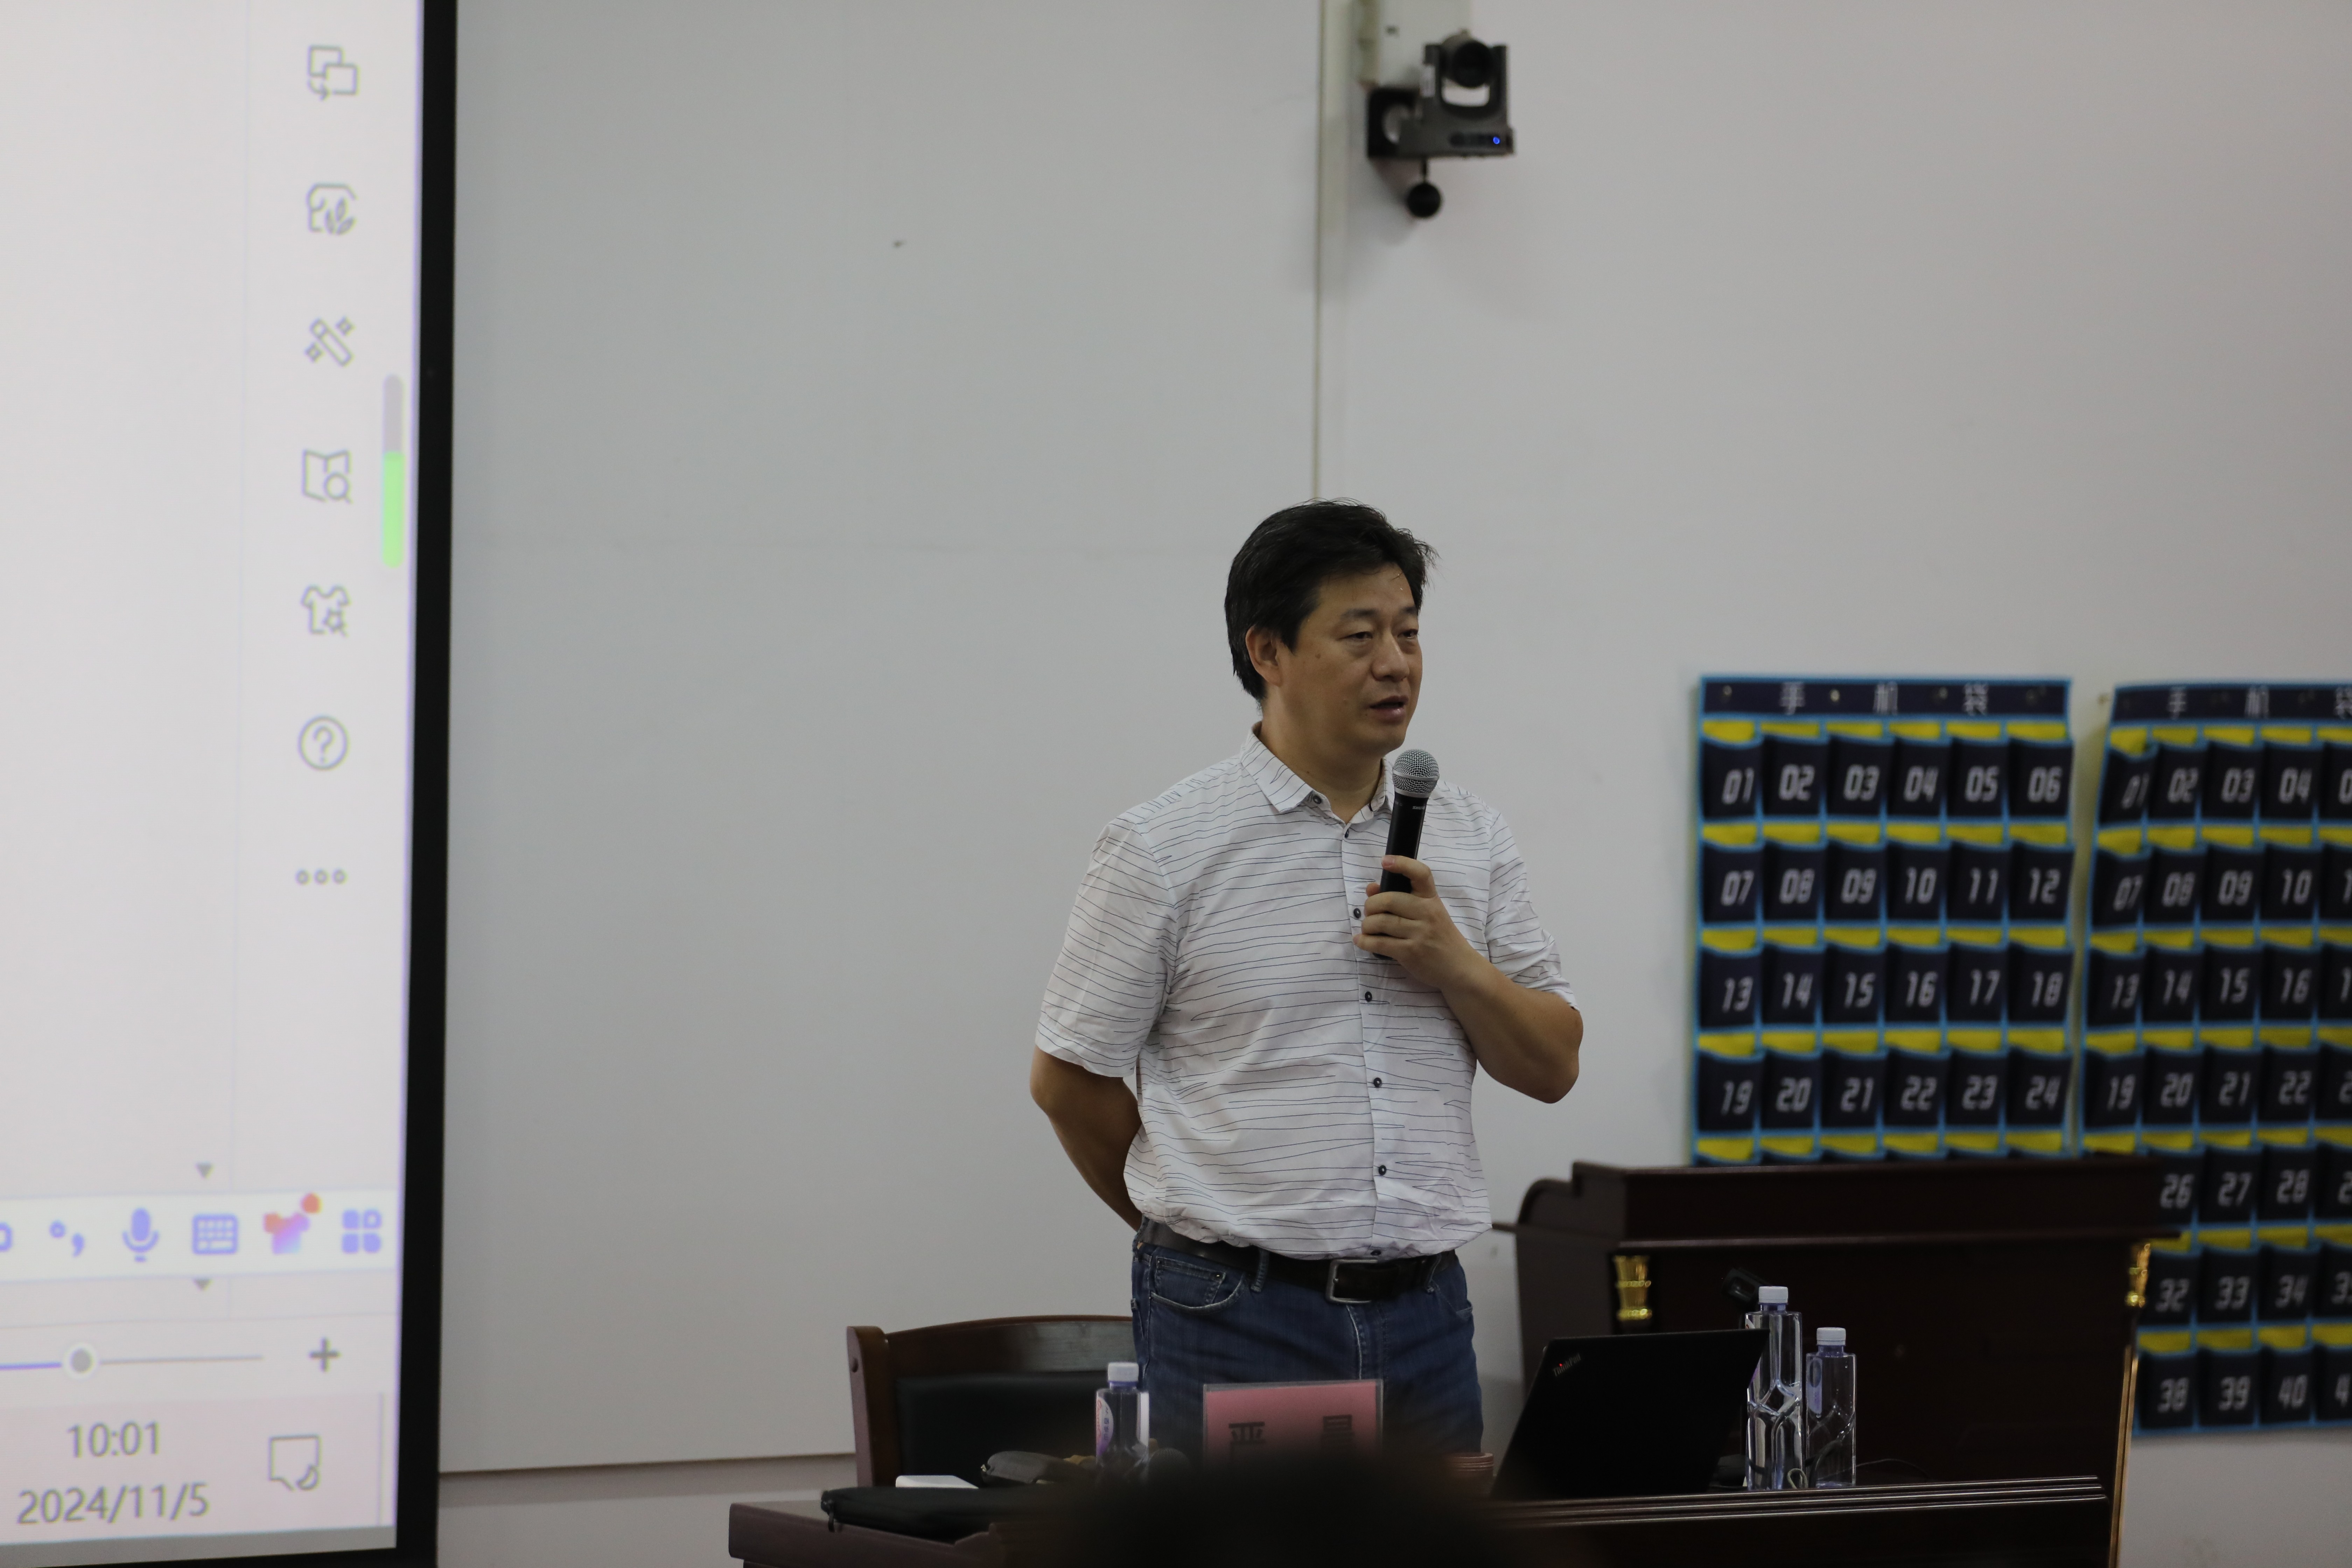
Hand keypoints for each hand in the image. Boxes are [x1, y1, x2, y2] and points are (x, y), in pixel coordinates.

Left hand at [1354, 857, 1479, 988]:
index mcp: (1431, 899)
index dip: (1402, 864)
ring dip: (1367, 925)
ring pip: (1381, 922)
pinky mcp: (1411, 952)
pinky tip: (1361, 940)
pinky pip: (1380, 943)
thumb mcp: (1427, 914)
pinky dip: (1365, 942)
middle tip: (1369, 912)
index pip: (1421, 874)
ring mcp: (1420, 933)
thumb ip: (1401, 899)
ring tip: (1367, 929)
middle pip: (1390, 900)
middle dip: (1371, 905)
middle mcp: (1427, 913)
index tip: (1385, 861)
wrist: (1458, 967)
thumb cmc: (1439, 936)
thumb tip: (1371, 888)